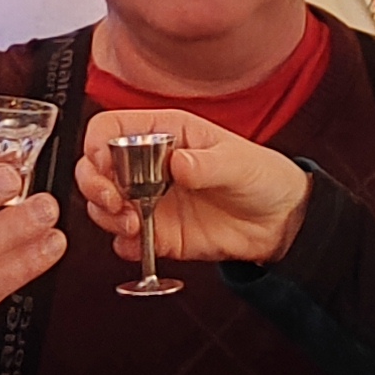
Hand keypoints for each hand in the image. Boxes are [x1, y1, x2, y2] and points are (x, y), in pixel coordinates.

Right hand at [75, 112, 308, 267]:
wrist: (280, 221)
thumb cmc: (261, 175)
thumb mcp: (238, 162)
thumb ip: (206, 163)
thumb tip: (178, 164)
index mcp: (164, 133)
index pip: (110, 129)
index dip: (97, 144)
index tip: (104, 164)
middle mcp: (148, 166)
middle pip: (94, 168)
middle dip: (95, 186)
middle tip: (115, 202)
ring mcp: (149, 200)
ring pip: (102, 205)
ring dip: (107, 217)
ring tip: (132, 224)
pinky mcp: (157, 232)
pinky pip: (124, 241)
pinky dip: (124, 245)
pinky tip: (140, 244)